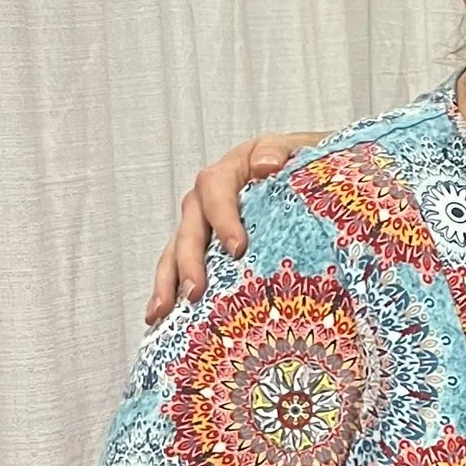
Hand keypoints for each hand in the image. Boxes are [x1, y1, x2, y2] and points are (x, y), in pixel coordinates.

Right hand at [146, 134, 310, 323]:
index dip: (222, 218)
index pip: (215, 189)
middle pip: (190, 227)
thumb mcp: (294, 148)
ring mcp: (202, 224)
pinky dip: (170, 290)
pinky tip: (161, 317)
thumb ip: (279, 151)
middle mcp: (208, 199)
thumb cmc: (298, 163)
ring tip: (161, 311)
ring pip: (176, 250)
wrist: (305, 173)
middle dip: (189, 261)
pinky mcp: (204, 246)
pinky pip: (180, 266)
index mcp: (229, 171)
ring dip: (168, 281)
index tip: (238, 248)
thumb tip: (266, 165)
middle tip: (196, 291)